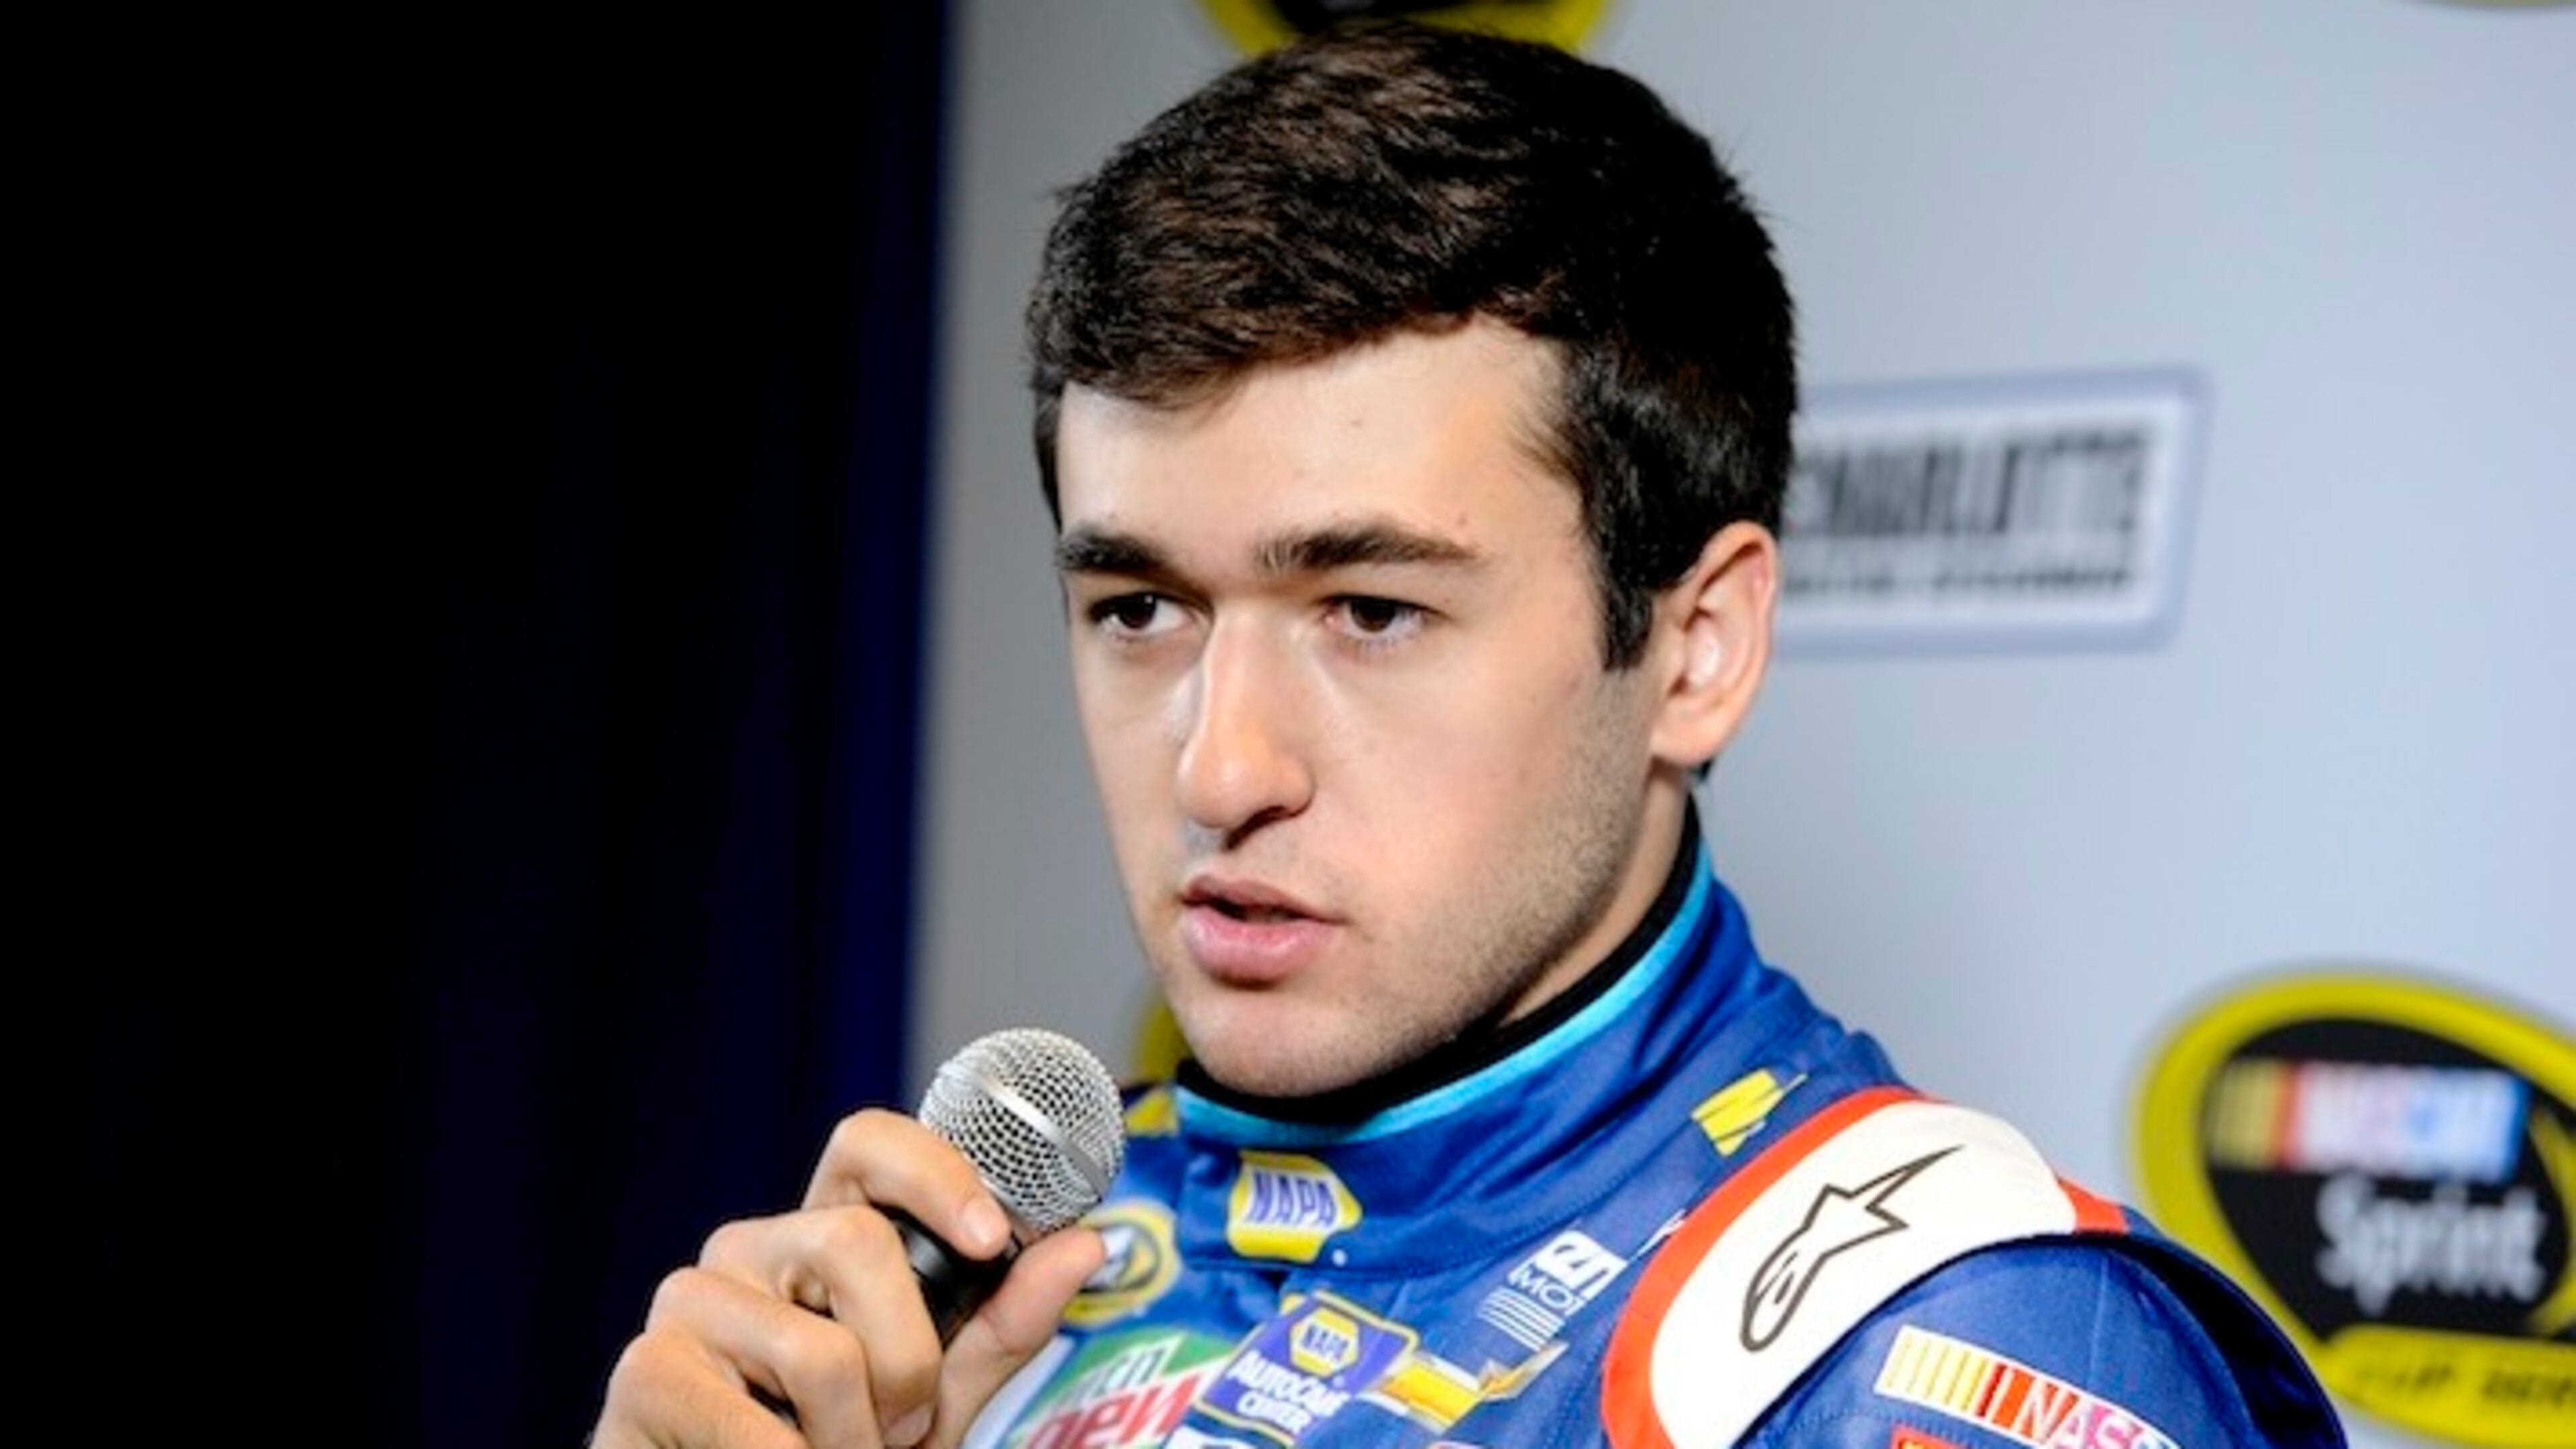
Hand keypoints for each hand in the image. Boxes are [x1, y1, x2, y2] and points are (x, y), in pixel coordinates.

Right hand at [589, 1108, 1106, 1448]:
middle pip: (855, 1242)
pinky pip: (757, 1426)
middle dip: (908, 1359)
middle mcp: (747, 1248)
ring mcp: (688, 1303)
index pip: (867, 1142)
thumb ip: (1002, 1322)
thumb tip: (1089, 1242)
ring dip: (854, 1437)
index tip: (988, 1236)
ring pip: (821, 1352)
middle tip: (898, 1427)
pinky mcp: (646, 1371)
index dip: (932, 1170)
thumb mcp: (938, 1393)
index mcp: (818, 1236)